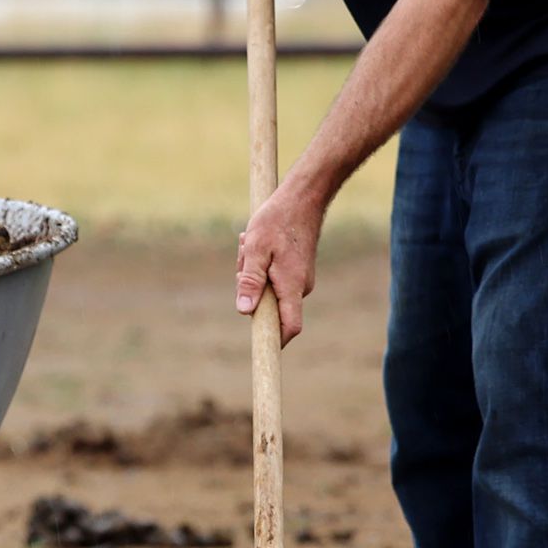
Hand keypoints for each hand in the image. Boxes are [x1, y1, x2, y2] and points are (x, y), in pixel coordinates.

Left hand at [234, 181, 322, 345]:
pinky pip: (273, 277)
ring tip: (250, 244)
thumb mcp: (255, 248)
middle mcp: (300, 287)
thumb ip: (249, 281)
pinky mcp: (296, 270)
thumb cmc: (277, 219)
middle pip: (269, 307)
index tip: (262, 351)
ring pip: (268, 289)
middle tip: (244, 258)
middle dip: (250, 290)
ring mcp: (299, 279)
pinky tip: (256, 242)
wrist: (304, 196)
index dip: (275, 342)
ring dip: (253, 272)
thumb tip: (244, 311)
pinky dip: (261, 264)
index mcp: (292, 286)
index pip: (289, 327)